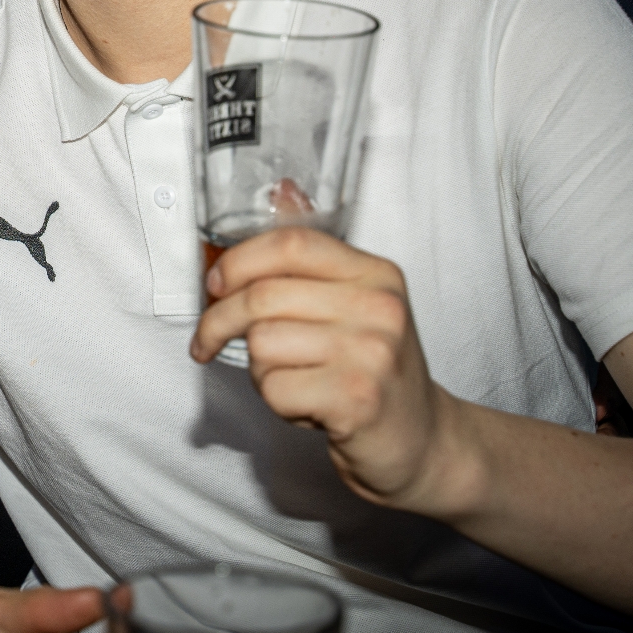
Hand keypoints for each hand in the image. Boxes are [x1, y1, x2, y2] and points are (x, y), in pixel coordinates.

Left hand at [191, 228, 468, 512]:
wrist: (423, 441)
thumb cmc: (374, 370)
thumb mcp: (354, 301)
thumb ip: (314, 255)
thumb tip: (283, 191)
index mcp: (376, 273)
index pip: (290, 243)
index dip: (239, 261)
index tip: (214, 285)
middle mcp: (380, 307)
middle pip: (263, 296)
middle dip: (220, 322)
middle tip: (209, 341)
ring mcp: (373, 353)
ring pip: (262, 344)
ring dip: (259, 370)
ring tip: (291, 379)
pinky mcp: (357, 399)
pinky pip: (274, 388)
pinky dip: (275, 403)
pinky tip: (306, 406)